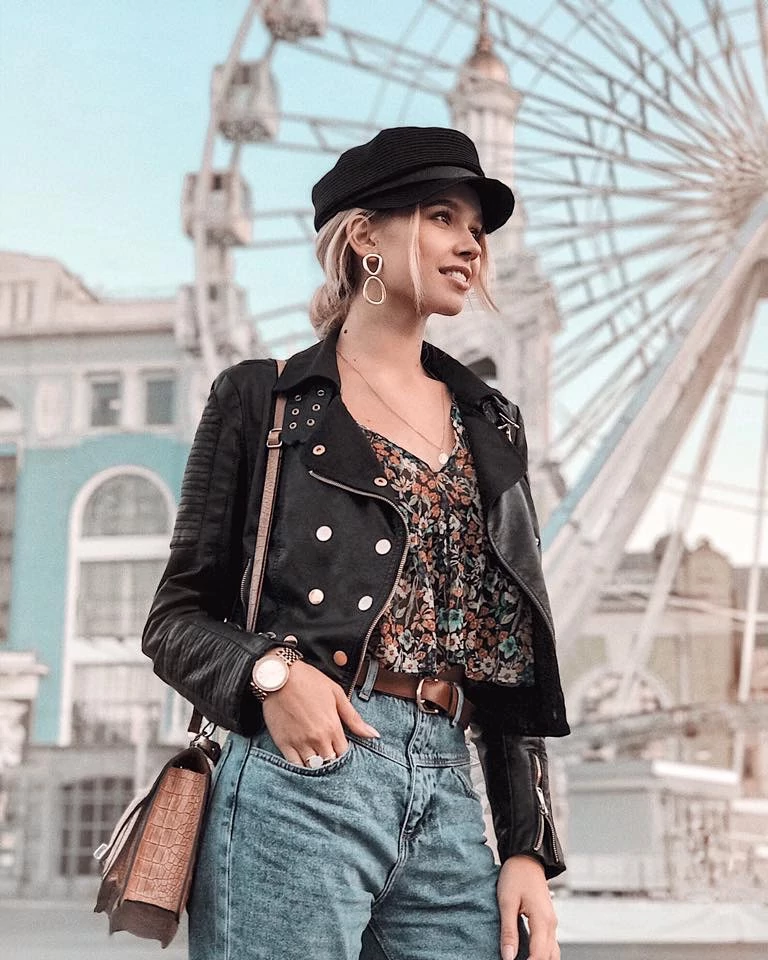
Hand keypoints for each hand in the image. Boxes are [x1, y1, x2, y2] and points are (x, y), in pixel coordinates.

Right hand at [260, 660, 379, 764]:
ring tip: (316, 757)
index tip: (339, 747)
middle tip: (328, 753)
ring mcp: (300, 742)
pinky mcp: (283, 743)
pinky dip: (299, 767)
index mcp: (332, 727)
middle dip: (331, 759)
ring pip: (313, 767)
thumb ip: (354, 718)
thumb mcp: (337, 694)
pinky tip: (302, 760)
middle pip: (329, 762)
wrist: (279, 676)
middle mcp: (317, 739)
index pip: (344, 753)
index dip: (343, 752)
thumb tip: (374, 735)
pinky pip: (294, 766)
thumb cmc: (309, 681)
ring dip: (316, 765)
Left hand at [497, 855, 558, 959]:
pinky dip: (542, 954)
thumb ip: (508, 931)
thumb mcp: (507, 902)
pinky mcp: (548, 920)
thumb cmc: (516, 875)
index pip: (539, 956)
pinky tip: (530, 956)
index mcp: (542, 920)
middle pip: (548, 957)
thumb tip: (508, 957)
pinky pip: (550, 944)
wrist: (526, 857)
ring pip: (552, 953)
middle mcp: (551, 924)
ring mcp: (551, 922)